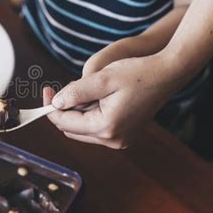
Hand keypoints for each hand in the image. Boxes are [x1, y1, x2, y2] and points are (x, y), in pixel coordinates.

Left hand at [44, 54, 179, 148]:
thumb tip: (55, 103)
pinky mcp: (123, 135)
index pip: (65, 123)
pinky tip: (94, 97)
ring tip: (83, 90)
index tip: (46, 90)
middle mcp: (113, 140)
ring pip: (82, 130)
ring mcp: (120, 140)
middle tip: (58, 89)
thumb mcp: (102, 78)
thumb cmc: (137, 73)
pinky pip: (95, 128)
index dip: (50, 108)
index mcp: (106, 127)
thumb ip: (76, 92)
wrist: (166, 74)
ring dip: (75, 112)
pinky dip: (88, 114)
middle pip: (72, 130)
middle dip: (62, 111)